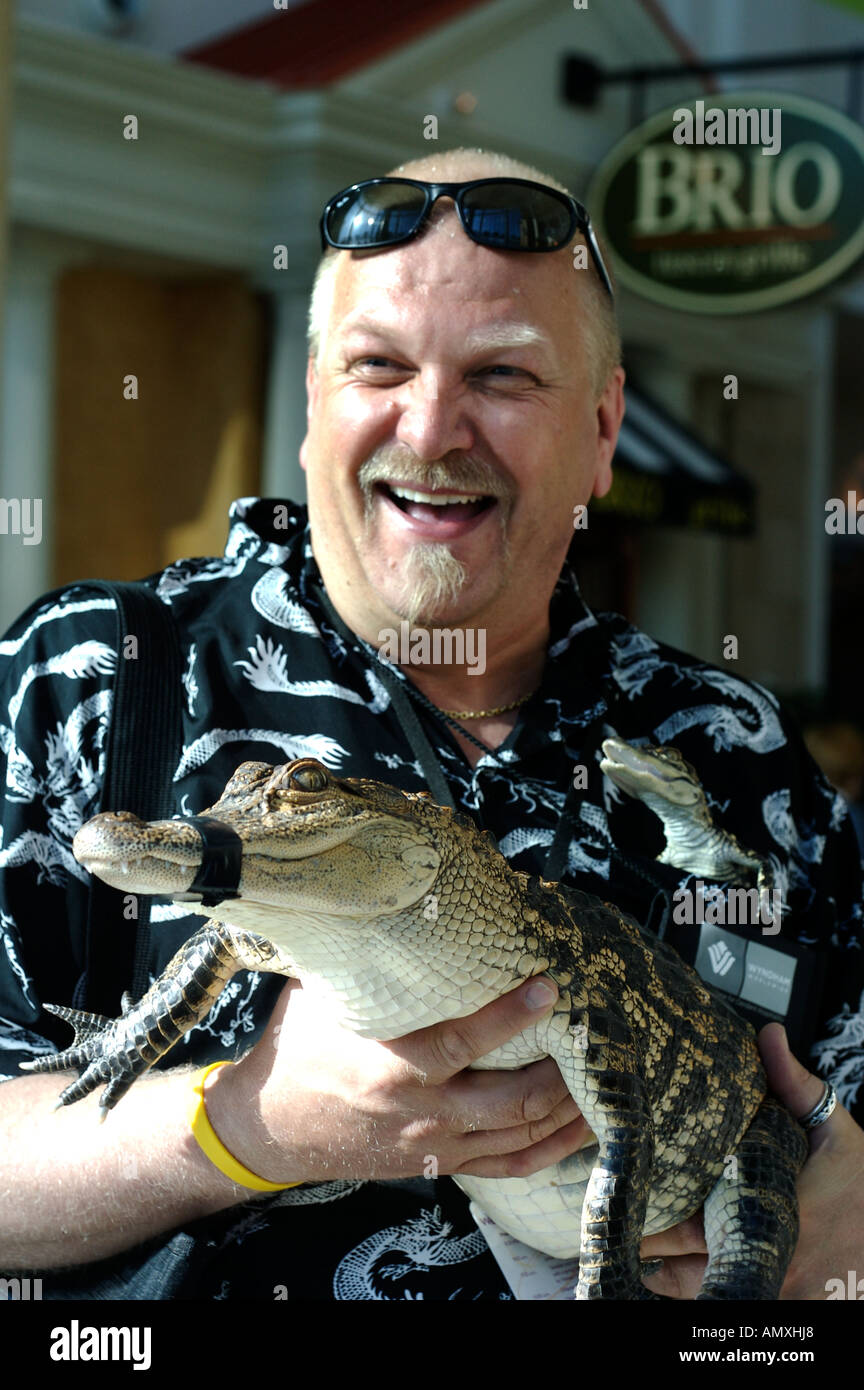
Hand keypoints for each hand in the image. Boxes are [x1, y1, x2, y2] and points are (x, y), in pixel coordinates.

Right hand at [205, 975, 589, 1186]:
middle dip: (561, 1068)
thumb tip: (398, 900)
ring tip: (606, 1079)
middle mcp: (419, 1112)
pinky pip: (508, 1166)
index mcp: (390, 1066)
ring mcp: (433, 1145)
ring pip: (518, 1135)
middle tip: (594, 1034)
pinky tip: (580, 1128)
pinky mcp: (438, 1165)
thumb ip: (367, 963)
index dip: (511, 1015)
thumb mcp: (319, 996)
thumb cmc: (295, 1048)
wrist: (266, 1127)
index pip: (463, 1042)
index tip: (549, 985)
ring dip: (567, 1110)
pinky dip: (550, 1150)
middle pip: (511, 1100)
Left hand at [641, 1022, 863, 1300]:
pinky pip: (721, 1304)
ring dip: (666, 1269)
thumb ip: (796, 1083)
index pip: (689, 1222)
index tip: (620, 1187)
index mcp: (768, 1208)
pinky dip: (694, 1290)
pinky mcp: (782, 1309)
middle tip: (614, 1217)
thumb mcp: (836, 1128)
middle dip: (647, 1238)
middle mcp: (766, 1257)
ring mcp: (773, 1291)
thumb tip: (768, 1035)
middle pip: (680, 1262)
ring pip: (695, 1290)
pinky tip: (672, 1269)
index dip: (647, 1209)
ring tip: (633, 1245)